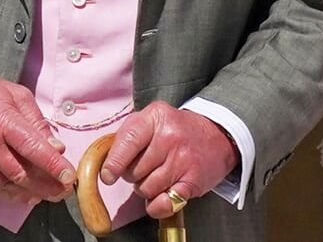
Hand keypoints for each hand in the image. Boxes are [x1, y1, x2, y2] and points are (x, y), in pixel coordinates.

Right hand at [0, 71, 76, 204]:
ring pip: (8, 184)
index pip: (33, 147)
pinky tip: (29, 196)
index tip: (70, 176)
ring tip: (52, 195)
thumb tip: (56, 146)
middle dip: (47, 184)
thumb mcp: (16, 95)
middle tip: (65, 190)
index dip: (53, 164)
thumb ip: (37, 121)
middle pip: (22, 172)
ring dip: (32, 192)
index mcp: (4, 121)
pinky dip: (13, 195)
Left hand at [100, 102, 238, 218]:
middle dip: (134, 174)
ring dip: (147, 189)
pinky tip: (164, 193)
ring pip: (146, 189)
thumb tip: (103, 163)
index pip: (127, 142)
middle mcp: (170, 136)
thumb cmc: (178, 129)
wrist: (218, 134)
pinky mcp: (193, 181)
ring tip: (159, 175)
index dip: (114, 163)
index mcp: (156, 117)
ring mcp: (183, 159)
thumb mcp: (153, 119)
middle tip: (148, 166)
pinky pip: (163, 203)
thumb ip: (127, 135)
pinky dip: (158, 204)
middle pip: (134, 171)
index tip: (108, 175)